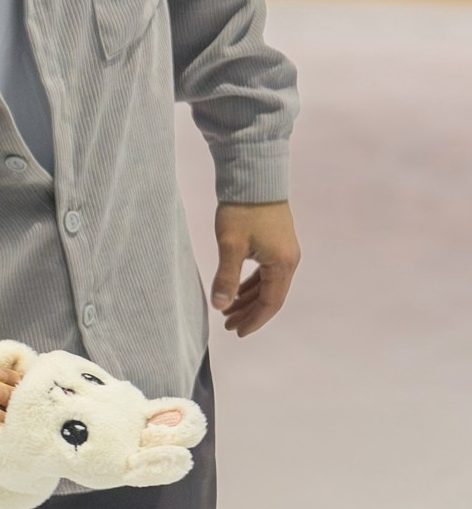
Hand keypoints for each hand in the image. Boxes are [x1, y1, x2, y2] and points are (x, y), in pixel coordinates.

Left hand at [212, 202, 299, 337]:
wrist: (254, 175)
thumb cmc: (242, 209)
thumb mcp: (230, 245)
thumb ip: (226, 278)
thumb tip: (220, 306)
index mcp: (282, 264)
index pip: (270, 303)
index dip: (254, 321)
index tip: (236, 332)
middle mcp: (289, 259)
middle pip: (270, 296)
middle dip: (249, 313)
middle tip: (227, 326)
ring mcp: (284, 251)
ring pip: (267, 284)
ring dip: (248, 299)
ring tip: (227, 311)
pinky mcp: (276, 243)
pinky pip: (266, 272)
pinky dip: (251, 284)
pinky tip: (235, 290)